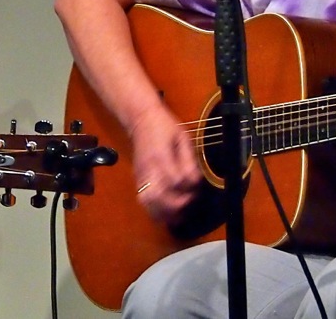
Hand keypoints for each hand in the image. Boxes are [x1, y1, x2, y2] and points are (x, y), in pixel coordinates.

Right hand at [128, 105, 200, 224]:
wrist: (141, 120)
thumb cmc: (164, 127)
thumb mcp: (182, 138)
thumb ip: (189, 160)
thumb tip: (194, 181)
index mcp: (161, 156)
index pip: (175, 180)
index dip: (189, 187)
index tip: (197, 187)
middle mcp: (148, 169)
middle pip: (158, 197)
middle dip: (176, 205)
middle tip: (189, 202)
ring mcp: (140, 176)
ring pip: (148, 203)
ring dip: (165, 212)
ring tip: (179, 213)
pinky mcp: (138, 180)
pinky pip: (144, 201)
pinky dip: (155, 212)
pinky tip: (167, 214)